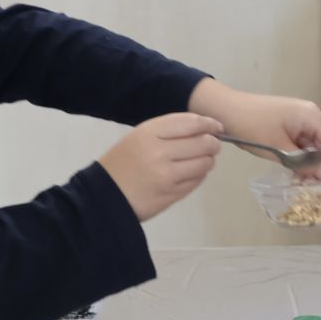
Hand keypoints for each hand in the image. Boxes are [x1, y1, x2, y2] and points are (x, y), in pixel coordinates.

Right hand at [98, 113, 222, 221]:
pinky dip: (199, 176)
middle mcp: (159, 152)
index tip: (217, 127)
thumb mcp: (138, 138)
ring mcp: (166, 175)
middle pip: (203, 142)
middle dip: (213, 143)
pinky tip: (191, 173)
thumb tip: (205, 129)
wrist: (103, 196)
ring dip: (208, 161)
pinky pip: (197, 181)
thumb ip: (169, 131)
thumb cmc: (122, 163)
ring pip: (204, 163)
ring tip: (201, 160)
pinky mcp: (171, 194)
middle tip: (213, 145)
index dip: (209, 123)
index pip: (191, 122)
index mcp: (149, 133)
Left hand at [190, 80, 320, 178]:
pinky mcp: (289, 127)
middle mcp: (310, 117)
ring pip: (315, 147)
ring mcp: (299, 121)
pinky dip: (303, 159)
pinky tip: (300, 175)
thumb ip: (304, 162)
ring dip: (315, 165)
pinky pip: (303, 145)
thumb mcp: (278, 147)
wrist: (224, 110)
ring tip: (313, 186)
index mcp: (311, 117)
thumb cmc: (251, 125)